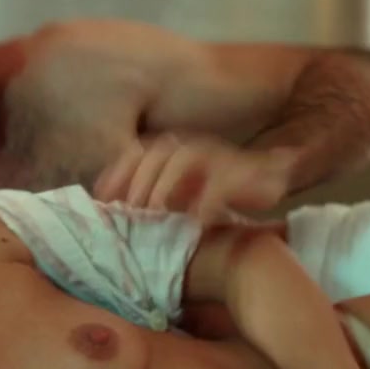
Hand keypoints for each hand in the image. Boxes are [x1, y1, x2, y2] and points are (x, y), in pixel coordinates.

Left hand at [93, 134, 296, 216]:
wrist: (268, 183)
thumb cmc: (209, 196)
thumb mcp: (172, 197)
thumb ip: (143, 199)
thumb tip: (105, 210)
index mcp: (173, 151)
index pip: (137, 152)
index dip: (118, 172)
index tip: (101, 198)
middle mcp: (193, 148)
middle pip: (158, 152)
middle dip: (140, 179)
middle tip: (130, 209)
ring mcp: (220, 157)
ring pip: (187, 158)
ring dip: (167, 185)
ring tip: (157, 211)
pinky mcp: (248, 174)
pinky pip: (223, 182)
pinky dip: (208, 200)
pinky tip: (196, 221)